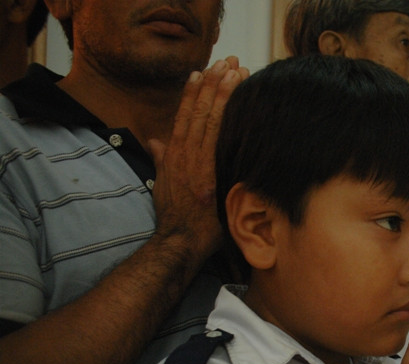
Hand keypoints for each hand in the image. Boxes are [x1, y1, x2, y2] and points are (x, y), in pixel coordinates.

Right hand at [149, 58, 248, 264]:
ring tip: (235, 72)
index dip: (194, 92)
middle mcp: (184, 157)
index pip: (184, 116)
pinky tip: (238, 106)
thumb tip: (155, 142)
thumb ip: (161, 159)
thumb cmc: (174, 217)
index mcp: (174, 156)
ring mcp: (197, 167)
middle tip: (228, 62)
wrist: (178, 243)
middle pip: (199, 113)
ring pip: (209, 122)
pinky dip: (226, 122)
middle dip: (214, 85)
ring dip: (223, 95)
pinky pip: (219, 143)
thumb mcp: (163, 183)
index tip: (203, 71)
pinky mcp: (210, 178)